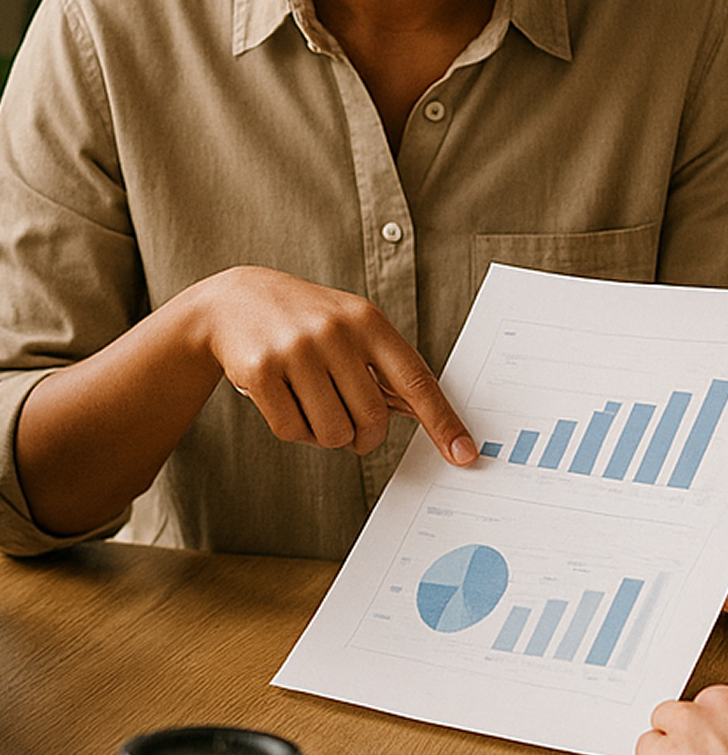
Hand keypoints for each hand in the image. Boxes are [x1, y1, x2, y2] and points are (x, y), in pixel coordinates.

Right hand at [198, 267, 476, 464]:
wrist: (235, 300)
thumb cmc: (308, 321)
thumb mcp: (352, 326)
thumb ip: (386, 367)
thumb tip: (431, 418)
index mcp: (368, 321)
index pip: (416, 380)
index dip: (442, 422)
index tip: (464, 454)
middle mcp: (336, 332)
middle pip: (371, 419)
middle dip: (365, 437)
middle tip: (352, 429)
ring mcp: (296, 350)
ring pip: (331, 432)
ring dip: (326, 435)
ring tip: (314, 406)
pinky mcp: (260, 370)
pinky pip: (291, 430)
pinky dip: (294, 430)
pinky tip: (285, 402)